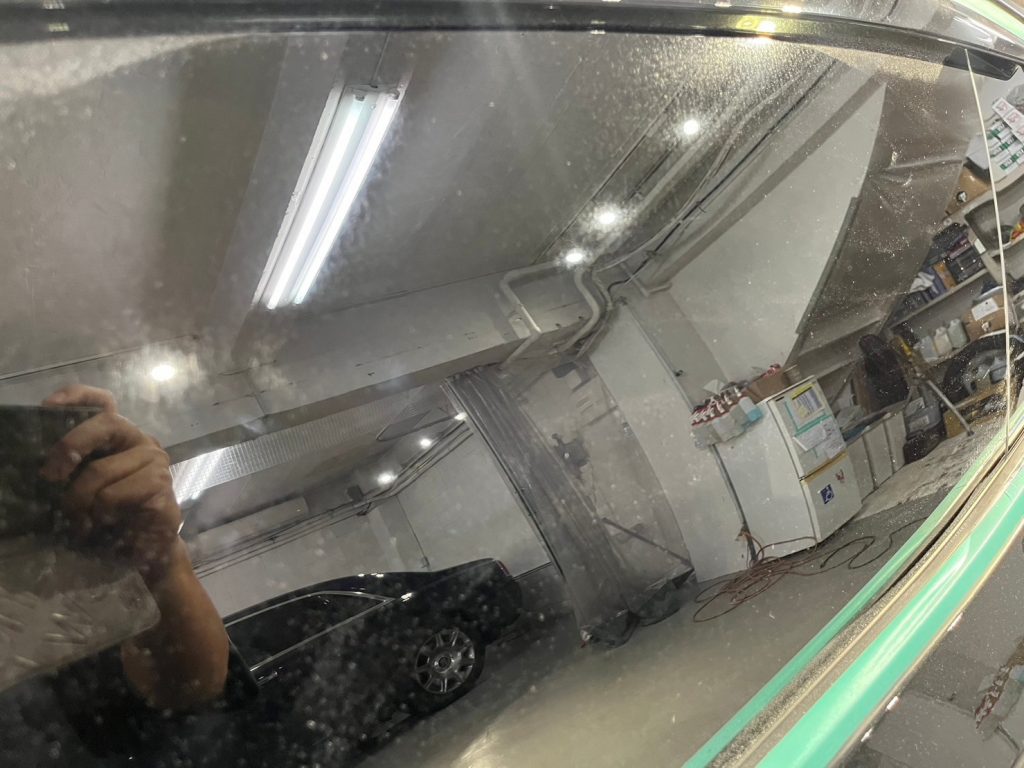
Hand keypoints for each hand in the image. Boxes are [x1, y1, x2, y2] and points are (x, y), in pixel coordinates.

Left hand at [40, 385, 181, 583]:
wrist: (150, 549)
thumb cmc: (115, 515)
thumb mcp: (88, 485)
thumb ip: (76, 466)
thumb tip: (45, 464)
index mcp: (122, 438)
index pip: (105, 403)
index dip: (78, 396)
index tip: (48, 406)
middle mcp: (142, 442)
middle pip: (106, 423)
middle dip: (70, 445)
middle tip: (50, 476)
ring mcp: (156, 462)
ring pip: (100, 471)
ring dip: (79, 501)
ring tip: (80, 521)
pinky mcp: (160, 485)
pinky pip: (112, 496)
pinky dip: (99, 514)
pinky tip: (102, 525)